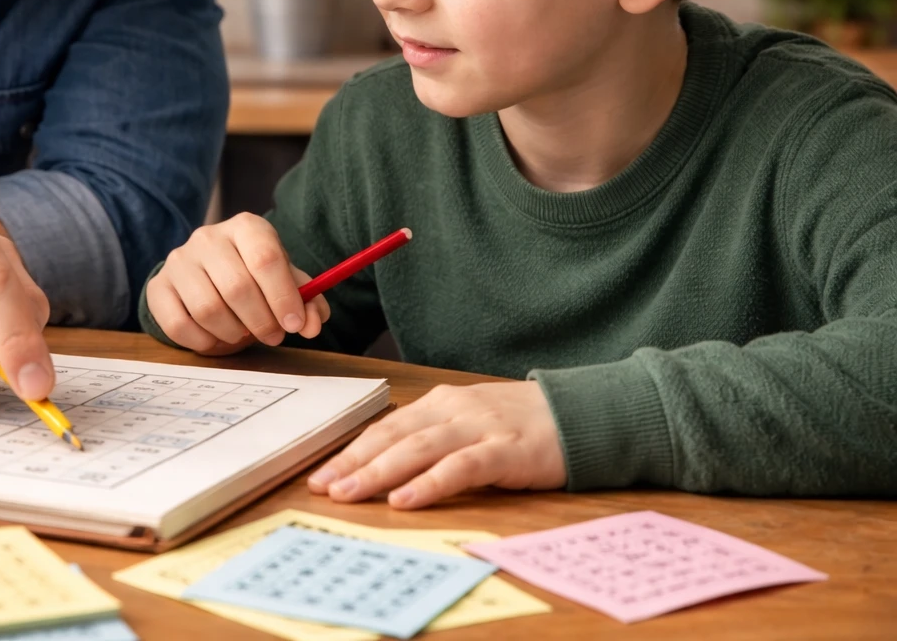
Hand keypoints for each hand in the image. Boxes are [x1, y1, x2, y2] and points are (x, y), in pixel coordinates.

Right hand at [146, 213, 329, 354]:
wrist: (206, 276)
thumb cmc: (254, 278)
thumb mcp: (285, 282)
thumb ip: (307, 302)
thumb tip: (312, 324)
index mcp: (246, 227)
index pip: (265, 258)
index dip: (283, 296)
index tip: (294, 324)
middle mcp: (208, 237)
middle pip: (237, 287)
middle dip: (261, 321)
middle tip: (273, 335)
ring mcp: (178, 261)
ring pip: (208, 309)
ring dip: (233, 333)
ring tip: (244, 334)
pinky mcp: (159, 287)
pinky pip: (179, 324)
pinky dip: (204, 341)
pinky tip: (217, 337)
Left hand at [308, 381, 565, 507]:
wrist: (582, 413)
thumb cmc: (521, 425)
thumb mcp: (470, 422)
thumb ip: (434, 436)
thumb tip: (387, 463)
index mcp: (440, 403)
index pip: (386, 428)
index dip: (351, 450)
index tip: (320, 473)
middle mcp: (453, 410)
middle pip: (393, 437)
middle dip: (354, 462)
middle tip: (322, 487)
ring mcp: (479, 428)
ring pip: (418, 449)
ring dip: (379, 472)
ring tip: (349, 493)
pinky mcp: (506, 450)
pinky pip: (460, 467)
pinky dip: (429, 483)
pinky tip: (404, 498)